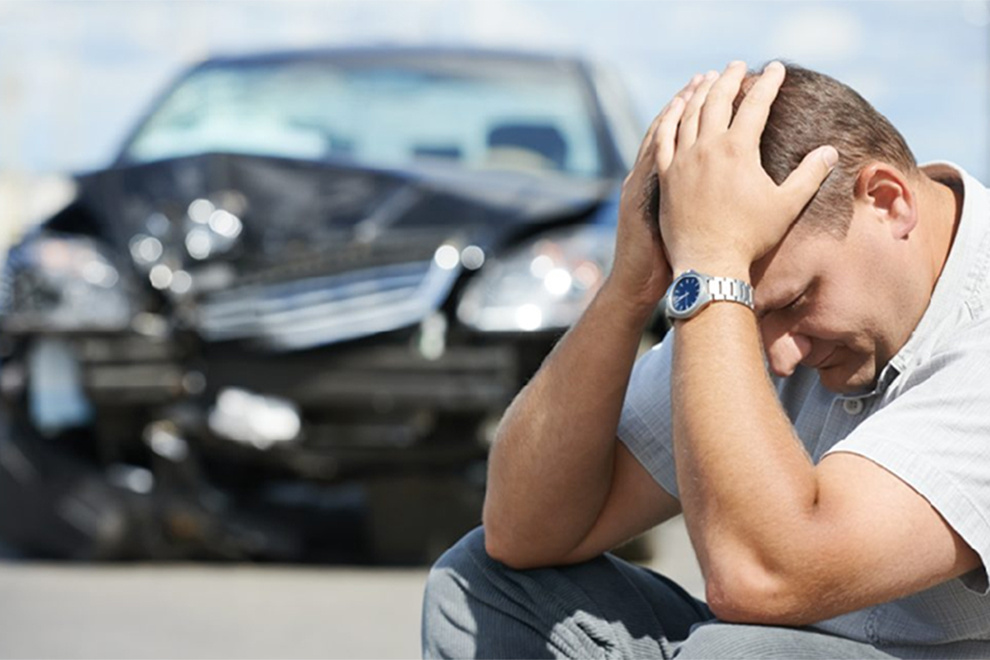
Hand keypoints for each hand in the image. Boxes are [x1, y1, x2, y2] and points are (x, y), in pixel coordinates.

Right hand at [608, 74, 702, 309]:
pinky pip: (651, 160)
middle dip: (689, 100)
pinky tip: (677, 119)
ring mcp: (641, 187)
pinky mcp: (640, 200)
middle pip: (669, 129)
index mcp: (656, 183)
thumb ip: (693, 203)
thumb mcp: (676, 226)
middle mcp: (646, 178)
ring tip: (696, 85)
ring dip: (677, 110)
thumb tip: (723, 188)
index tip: (711, 88)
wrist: (635, 286)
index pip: (676, 138)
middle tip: (708, 74)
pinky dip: (662, 137)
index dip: (692, 112)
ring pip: (658, 138)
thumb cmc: (662, 264)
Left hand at [655, 61, 837, 279]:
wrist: (708, 264)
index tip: (775, 68)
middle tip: (738, 66)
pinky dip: (671, 116)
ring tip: (708, 78)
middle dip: (730, 78)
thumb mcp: (787, 206)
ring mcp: (682, 160)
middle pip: (717, 100)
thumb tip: (830, 152)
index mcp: (737, 150)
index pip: (756, 104)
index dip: (768, 83)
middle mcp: (706, 148)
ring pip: (688, 113)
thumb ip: (810, 175)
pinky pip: (664, 137)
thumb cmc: (750, 238)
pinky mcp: (665, 175)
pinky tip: (676, 106)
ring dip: (700, 91)